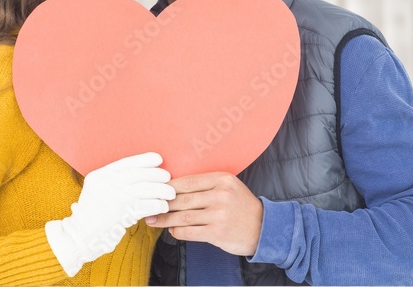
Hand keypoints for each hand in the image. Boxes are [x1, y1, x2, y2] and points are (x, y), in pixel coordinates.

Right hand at [45, 152, 175, 275]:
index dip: (145, 160)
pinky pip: (148, 205)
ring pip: (147, 189)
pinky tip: (163, 206)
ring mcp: (115, 197)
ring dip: (163, 190)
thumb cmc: (93, 214)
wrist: (80, 236)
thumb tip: (144, 172)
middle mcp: (107, 184)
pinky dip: (159, 205)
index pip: (127, 162)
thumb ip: (114, 180)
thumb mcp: (97, 189)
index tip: (158, 159)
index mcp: (100, 175)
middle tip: (168, 178)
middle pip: (140, 174)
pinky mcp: (124, 213)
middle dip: (158, 175)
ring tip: (170, 194)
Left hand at [146, 172, 262, 255]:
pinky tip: (172, 230)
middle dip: (162, 204)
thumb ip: (207, 185)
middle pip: (182, 199)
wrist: (264, 227)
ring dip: (164, 220)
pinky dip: (177, 231)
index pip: (187, 181)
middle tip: (147, 206)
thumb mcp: (230, 187)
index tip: (155, 191)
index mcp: (222, 179)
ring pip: (182, 216)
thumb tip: (175, 188)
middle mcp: (220, 195)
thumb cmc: (242, 206)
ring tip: (153, 220)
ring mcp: (219, 214)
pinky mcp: (217, 232)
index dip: (168, 187)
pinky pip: (188, 232)